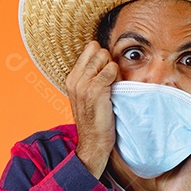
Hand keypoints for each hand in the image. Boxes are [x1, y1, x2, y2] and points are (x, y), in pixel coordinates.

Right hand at [66, 40, 118, 176]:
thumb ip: (92, 78)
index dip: (102, 57)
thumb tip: (107, 61)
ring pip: (104, 56)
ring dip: (113, 68)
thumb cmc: (96, 120)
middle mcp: (75, 78)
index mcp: (72, 78)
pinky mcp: (95, 89)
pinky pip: (112, 69)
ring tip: (112, 86)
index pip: (89, 48)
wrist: (93, 142)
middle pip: (97, 49)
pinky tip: (115, 91)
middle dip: (108, 60)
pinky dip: (118, 77)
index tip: (106, 74)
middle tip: (111, 80)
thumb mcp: (88, 96)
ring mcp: (83, 83)